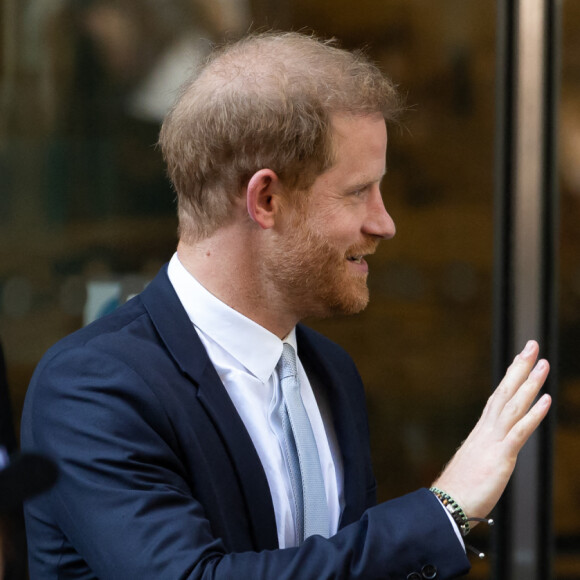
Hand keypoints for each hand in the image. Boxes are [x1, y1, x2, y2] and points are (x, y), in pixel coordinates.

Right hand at [432, 340, 550, 522]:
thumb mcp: (476, 463)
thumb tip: (491, 450)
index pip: (499, 397)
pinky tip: (546, 401)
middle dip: (520, 368)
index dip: (511, 376)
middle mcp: (487, 430)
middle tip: (532, 345)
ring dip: (529, 384)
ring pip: (513, 405)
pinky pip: (518, 432)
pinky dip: (533, 415)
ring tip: (543, 364)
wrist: (446, 504)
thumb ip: (485, 451)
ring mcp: (493, 442)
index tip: (521, 358)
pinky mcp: (499, 457)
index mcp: (482, 432)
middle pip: (505, 392)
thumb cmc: (460, 488)